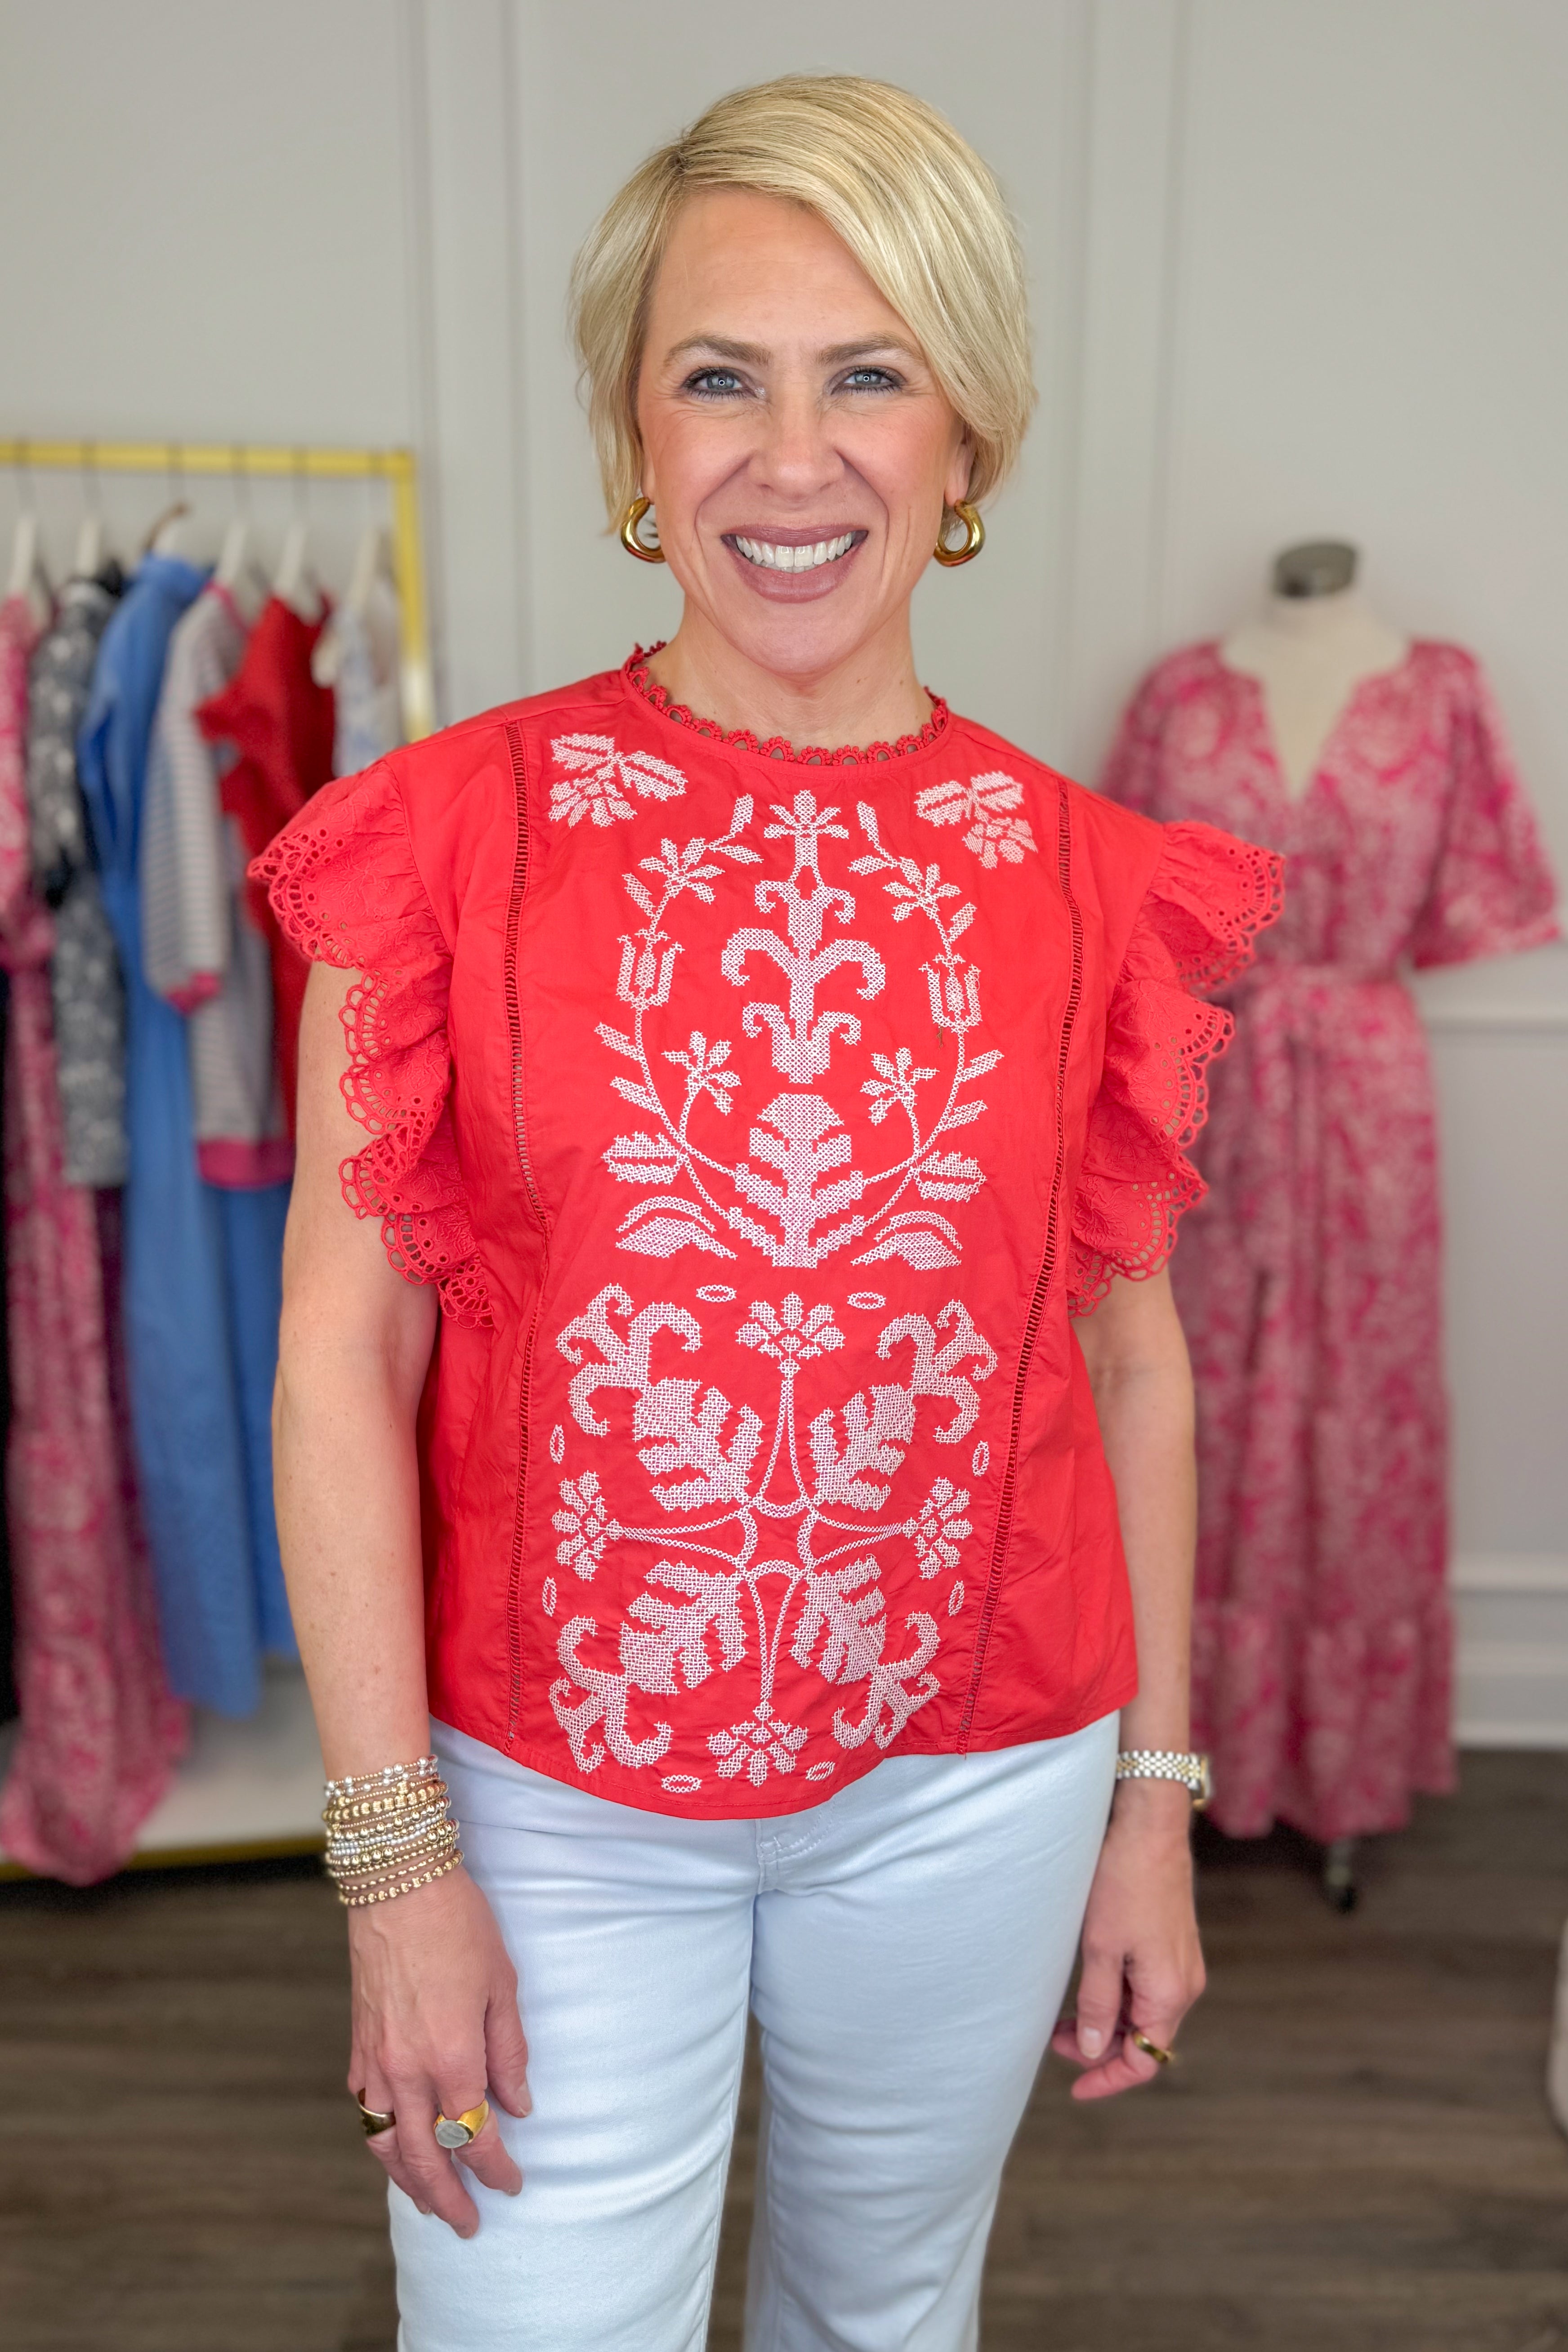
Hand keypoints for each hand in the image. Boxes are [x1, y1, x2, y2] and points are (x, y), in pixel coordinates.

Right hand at [348, 1865, 530, 2234]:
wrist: (398, 1884)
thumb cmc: (459, 1926)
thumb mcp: (502, 1986)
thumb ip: (508, 2053)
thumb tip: (518, 2106)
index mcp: (452, 2057)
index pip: (475, 2135)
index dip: (495, 2167)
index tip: (512, 2185)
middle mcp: (408, 2070)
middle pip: (425, 2157)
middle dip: (449, 2197)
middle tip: (468, 2224)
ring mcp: (376, 2061)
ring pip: (386, 2145)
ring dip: (408, 2181)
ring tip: (428, 2203)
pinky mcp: (358, 2046)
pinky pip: (365, 2112)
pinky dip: (379, 2142)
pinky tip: (393, 2150)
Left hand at [1050, 1779, 1204, 2100]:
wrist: (1149, 1827)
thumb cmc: (1124, 1881)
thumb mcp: (1100, 1948)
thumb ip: (1097, 2005)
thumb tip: (1093, 2051)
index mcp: (1170, 1993)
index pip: (1144, 2061)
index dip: (1108, 2079)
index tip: (1075, 2087)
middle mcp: (1185, 1985)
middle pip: (1144, 2039)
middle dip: (1100, 2047)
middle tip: (1055, 2036)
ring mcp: (1182, 1964)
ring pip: (1144, 2013)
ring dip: (1108, 2020)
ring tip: (1065, 2013)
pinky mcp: (1174, 1944)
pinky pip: (1147, 1987)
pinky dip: (1119, 1995)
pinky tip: (1090, 1983)